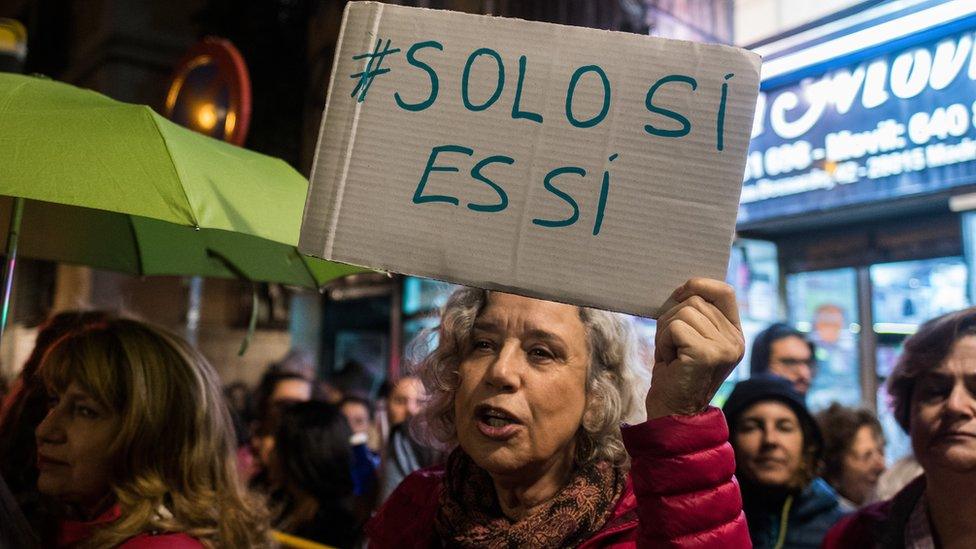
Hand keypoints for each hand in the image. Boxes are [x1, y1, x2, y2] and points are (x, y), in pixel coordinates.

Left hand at [645, 278, 743, 419]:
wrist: (672, 413)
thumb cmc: (675, 372)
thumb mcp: (690, 338)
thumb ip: (696, 315)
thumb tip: (685, 287)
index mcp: (735, 334)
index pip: (724, 291)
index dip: (699, 285)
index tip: (678, 295)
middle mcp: (736, 341)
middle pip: (695, 300)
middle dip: (672, 318)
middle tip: (672, 346)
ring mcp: (724, 348)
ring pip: (683, 313)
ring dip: (666, 332)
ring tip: (671, 355)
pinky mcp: (707, 354)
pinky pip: (675, 327)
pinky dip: (663, 342)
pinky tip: (669, 361)